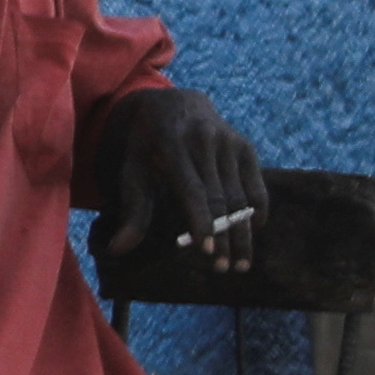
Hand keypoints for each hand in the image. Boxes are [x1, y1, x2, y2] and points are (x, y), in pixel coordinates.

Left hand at [99, 87, 270, 271]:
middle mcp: (204, 140)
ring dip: (243, 232)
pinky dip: (258, 209)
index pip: (192, 190)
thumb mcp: (130, 171)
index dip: (200, 221)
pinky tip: (254, 230)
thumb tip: (117, 250)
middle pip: (220, 198)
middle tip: (225, 270)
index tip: (207, 250)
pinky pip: (255, 184)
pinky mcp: (244, 146)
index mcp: (171, 145)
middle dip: (224, 237)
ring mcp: (228, 141)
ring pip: (240, 196)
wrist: (171, 104)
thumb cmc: (144, 146)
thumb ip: (131, 210)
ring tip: (241, 263)